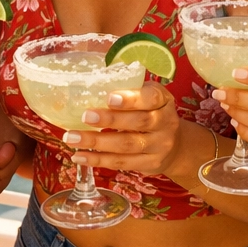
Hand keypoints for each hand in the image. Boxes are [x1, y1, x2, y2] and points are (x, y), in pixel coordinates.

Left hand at [65, 83, 182, 173]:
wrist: (175, 146)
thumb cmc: (152, 113)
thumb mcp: (148, 97)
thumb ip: (129, 90)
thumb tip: (90, 82)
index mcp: (163, 101)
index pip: (151, 98)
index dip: (130, 99)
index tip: (109, 98)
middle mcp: (165, 124)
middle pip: (138, 122)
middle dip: (110, 119)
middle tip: (85, 116)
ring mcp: (159, 146)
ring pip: (126, 145)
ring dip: (96, 142)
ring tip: (71, 138)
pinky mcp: (150, 164)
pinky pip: (121, 163)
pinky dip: (98, 160)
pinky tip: (79, 156)